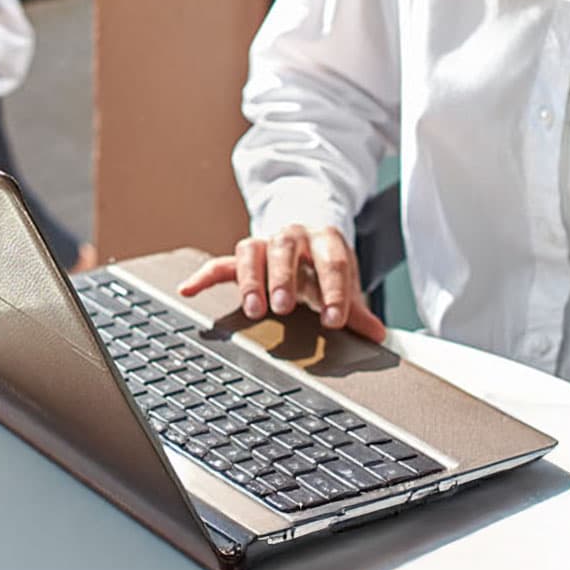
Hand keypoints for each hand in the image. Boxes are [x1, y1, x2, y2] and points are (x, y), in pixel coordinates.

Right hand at [177, 225, 385, 343]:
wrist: (307, 234)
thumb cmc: (325, 263)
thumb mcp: (344, 280)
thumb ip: (358, 308)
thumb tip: (380, 336)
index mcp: (325, 240)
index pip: (332, 261)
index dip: (334, 290)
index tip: (334, 319)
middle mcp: (293, 236)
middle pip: (285, 249)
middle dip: (284, 278)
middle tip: (284, 306)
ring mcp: (265, 244)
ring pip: (252, 252)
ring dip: (251, 280)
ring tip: (253, 309)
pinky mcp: (243, 257)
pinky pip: (220, 263)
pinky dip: (204, 276)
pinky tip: (189, 289)